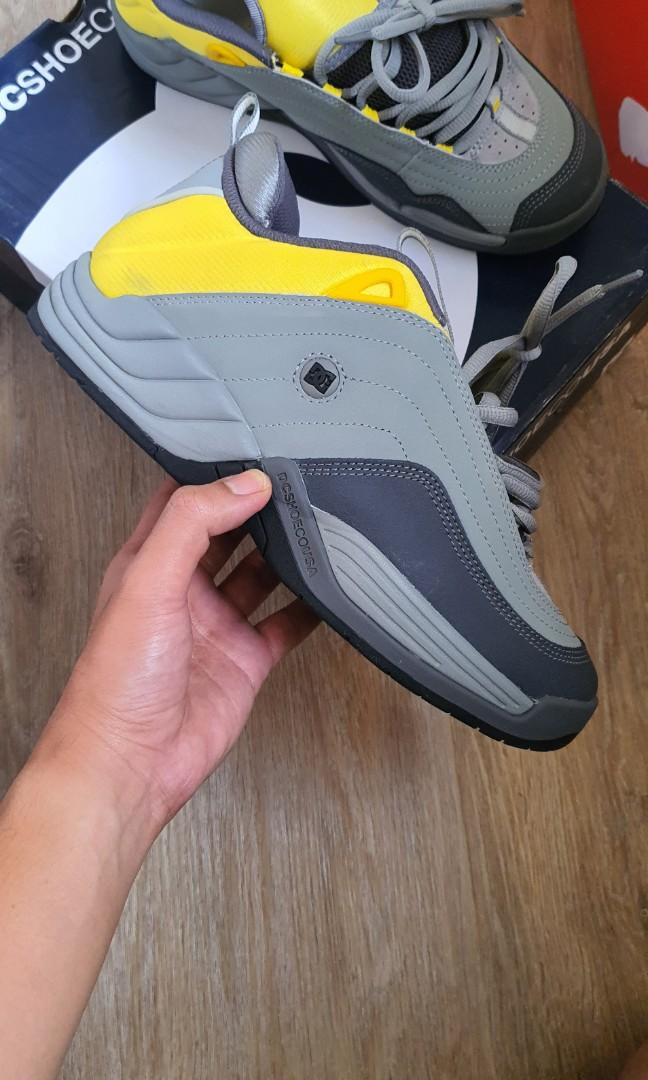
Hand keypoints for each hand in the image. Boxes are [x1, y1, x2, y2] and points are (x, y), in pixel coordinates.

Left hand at [39, 470, 317, 832]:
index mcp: (149, 563)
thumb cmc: (117, 679)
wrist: (133, 761)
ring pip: (260, 576)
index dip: (213, 478)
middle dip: (258, 512)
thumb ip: (193, 525)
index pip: (181, 503)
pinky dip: (309, 609)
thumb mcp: (148, 581)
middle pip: (227, 535)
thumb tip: (242, 485)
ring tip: (318, 528)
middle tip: (296, 488)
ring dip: (286, 556)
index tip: (252, 457)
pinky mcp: (244, 660)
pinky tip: (329, 593)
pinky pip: (285, 625)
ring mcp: (216, 625)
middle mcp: (183, 591)